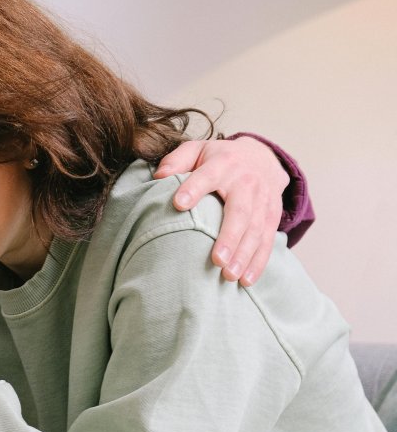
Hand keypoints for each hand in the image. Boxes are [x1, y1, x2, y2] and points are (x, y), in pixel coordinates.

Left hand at [155, 135, 288, 285]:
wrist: (262, 157)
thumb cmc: (217, 158)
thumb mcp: (197, 150)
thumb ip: (177, 160)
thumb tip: (159, 176)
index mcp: (224, 164)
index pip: (207, 175)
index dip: (194, 188)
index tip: (178, 204)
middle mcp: (246, 182)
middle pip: (240, 211)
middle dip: (229, 237)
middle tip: (216, 260)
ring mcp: (263, 201)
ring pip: (256, 230)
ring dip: (244, 255)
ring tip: (228, 276)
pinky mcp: (272, 216)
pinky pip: (267, 240)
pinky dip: (259, 262)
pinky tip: (247, 280)